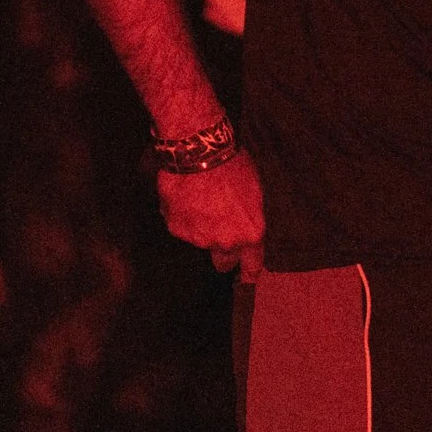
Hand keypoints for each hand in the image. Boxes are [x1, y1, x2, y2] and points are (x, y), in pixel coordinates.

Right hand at [157, 150, 264, 281]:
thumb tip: (243, 224)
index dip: (248, 272)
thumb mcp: (254, 191)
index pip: (252, 265)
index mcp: (250, 233)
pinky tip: (185, 197)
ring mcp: (199, 238)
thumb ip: (249, 217)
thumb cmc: (231, 165)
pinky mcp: (177, 229)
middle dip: (222, 252)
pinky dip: (182, 217)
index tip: (246, 279)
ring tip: (200, 200)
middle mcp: (226, 242)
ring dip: (201, 227)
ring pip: (201, 241)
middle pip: (223, 262)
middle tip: (218, 228)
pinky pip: (181, 227)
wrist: (199, 152)